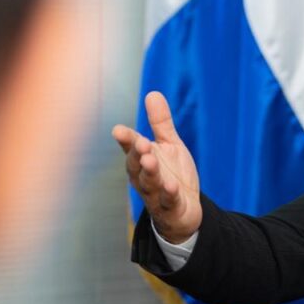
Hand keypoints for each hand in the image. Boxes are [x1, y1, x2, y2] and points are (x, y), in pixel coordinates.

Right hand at [112, 91, 201, 242]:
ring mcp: (156, 193)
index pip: (131, 148)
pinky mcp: (170, 207)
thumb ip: (160, 124)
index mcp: (142, 160)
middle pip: (136, 165)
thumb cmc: (172, 174)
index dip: (126, 140)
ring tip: (151, 161)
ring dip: (149, 173)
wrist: (184, 210)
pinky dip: (168, 193)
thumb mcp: (169, 146)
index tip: (119, 130)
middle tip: (140, 143)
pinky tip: (171, 186)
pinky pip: (168, 201)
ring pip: (149, 183)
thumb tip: (152, 93)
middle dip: (137, 154)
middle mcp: (144, 177)